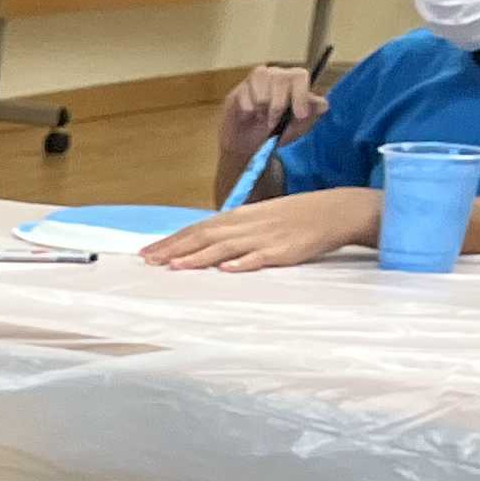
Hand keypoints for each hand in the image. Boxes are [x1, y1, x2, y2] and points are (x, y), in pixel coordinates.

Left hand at [140, 189, 374, 271]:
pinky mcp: (283, 251)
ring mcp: (263, 238)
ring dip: (199, 257)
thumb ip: (231, 231)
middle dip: (174, 250)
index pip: (197, 229)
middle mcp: (245, 225)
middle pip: (203, 237)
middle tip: (148, 263)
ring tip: (175, 267)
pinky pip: (260, 257)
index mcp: (238, 217)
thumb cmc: (292, 217)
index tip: (146, 253)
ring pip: (225, 248)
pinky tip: (226, 269)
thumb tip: (202, 243)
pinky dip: (243, 263)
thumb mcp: (257, 219)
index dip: (171, 241)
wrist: (333, 211)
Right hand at [222, 64, 330, 154]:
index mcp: (293, 81)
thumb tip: (324, 105)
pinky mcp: (239, 89)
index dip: (300, 94)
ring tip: (261, 117)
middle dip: (278, 105)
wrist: (248, 146)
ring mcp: (257, 80)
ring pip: (262, 85)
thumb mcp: (297, 126)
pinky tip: (249, 116)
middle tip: (273, 123)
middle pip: (280, 78)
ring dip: (262, 108)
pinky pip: (244, 96)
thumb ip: (310, 114)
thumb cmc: (275, 133)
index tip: (299, 115)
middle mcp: (276, 75)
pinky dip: (248, 112)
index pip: (299, 76)